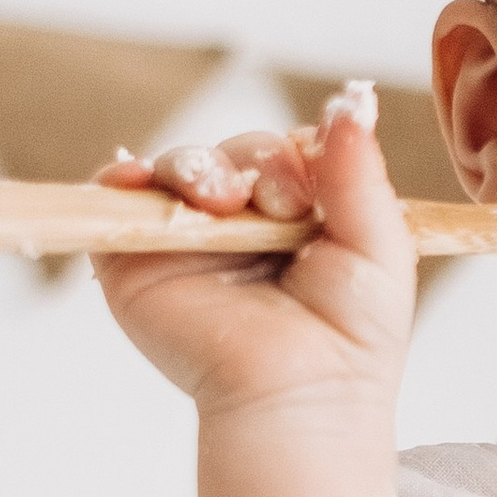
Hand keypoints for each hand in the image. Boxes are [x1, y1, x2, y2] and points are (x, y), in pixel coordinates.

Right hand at [91, 103, 414, 422]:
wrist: (301, 394)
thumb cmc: (350, 334)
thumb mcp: (379, 243)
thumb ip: (360, 170)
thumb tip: (351, 102)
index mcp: (298, 211)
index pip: (288, 149)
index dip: (297, 157)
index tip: (311, 196)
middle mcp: (242, 219)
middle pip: (236, 150)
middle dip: (257, 164)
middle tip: (276, 206)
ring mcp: (189, 236)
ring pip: (183, 166)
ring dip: (201, 169)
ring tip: (222, 203)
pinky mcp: (138, 259)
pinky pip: (118, 198)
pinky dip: (121, 180)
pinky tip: (135, 177)